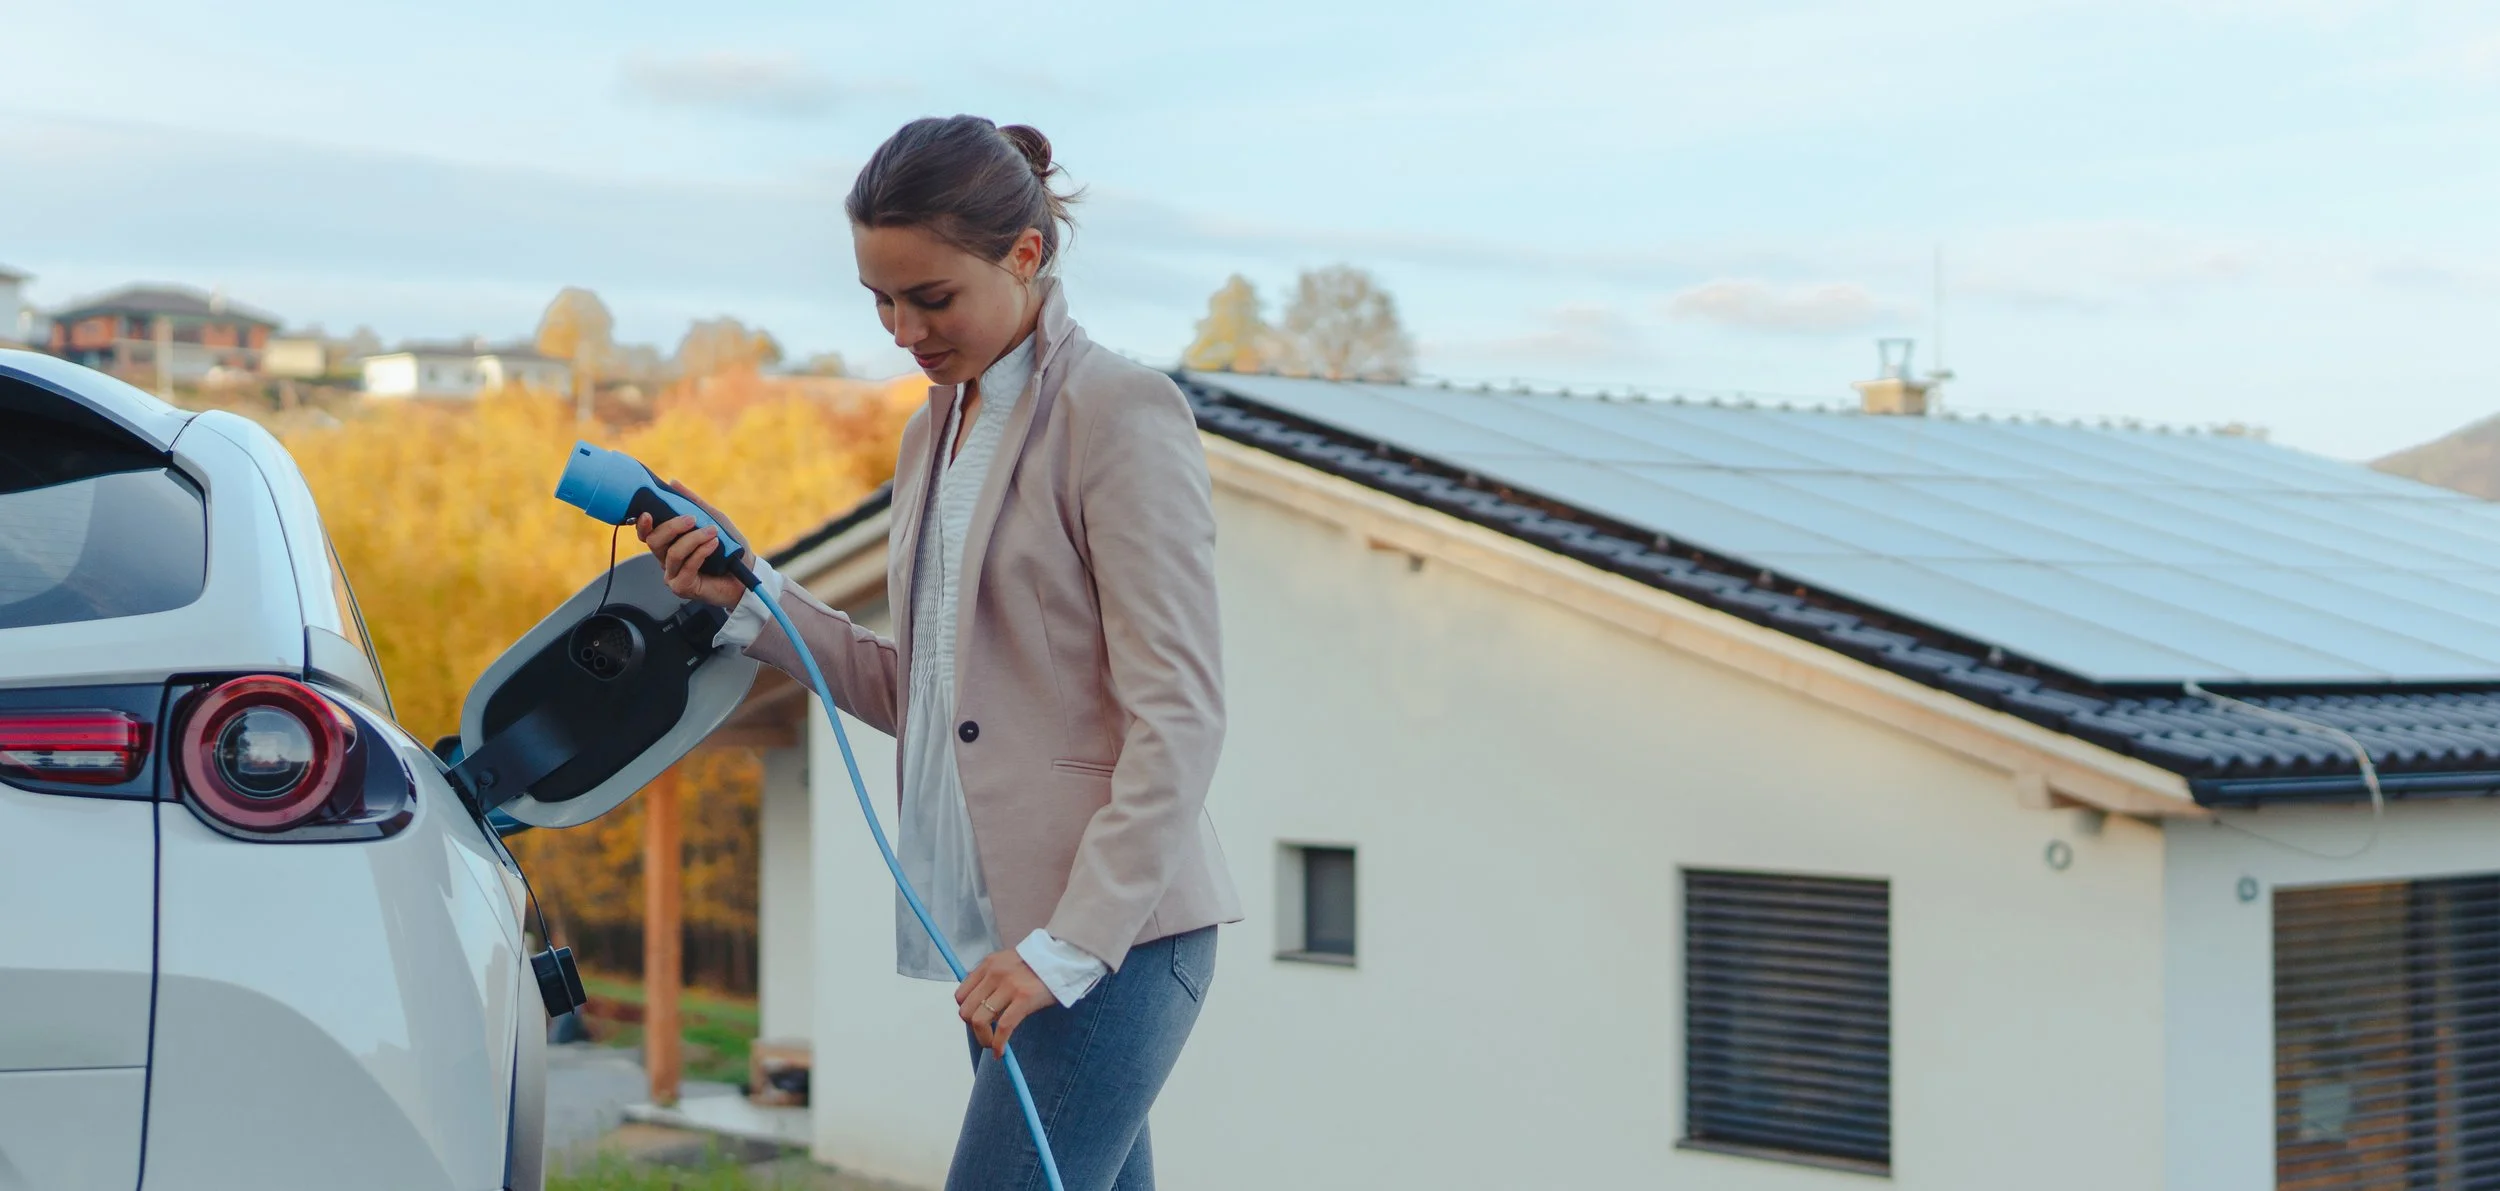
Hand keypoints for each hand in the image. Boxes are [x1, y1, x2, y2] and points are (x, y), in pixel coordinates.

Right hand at [633, 481, 748, 608]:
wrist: (747, 576)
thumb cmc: (730, 550)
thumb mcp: (714, 520)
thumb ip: (693, 503)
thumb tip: (673, 483)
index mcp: (669, 544)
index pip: (647, 534)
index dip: (643, 524)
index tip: (648, 513)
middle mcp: (667, 560)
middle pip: (654, 541)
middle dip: (672, 527)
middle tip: (691, 519)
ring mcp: (673, 575)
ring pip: (672, 553)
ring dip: (693, 539)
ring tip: (713, 532)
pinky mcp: (682, 587)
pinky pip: (686, 567)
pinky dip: (701, 552)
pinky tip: (714, 545)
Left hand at [955, 948, 1054, 1057]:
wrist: (1065, 958)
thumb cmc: (1038, 966)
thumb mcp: (1009, 963)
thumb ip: (993, 979)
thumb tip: (979, 1008)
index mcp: (989, 964)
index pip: (960, 995)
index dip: (966, 1012)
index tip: (976, 1021)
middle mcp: (995, 973)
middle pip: (966, 1010)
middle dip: (973, 1028)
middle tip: (985, 1035)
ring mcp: (1009, 985)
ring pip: (979, 1020)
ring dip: (983, 1039)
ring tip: (992, 1045)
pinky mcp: (1024, 998)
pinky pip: (1003, 1027)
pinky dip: (998, 1044)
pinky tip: (1001, 1052)